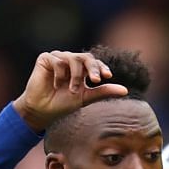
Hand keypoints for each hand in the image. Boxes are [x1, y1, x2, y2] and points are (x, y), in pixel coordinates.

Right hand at [11, 51, 126, 129]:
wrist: (43, 110)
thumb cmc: (63, 104)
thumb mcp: (86, 98)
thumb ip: (103, 91)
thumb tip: (125, 90)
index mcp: (82, 69)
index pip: (95, 63)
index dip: (101, 67)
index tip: (108, 76)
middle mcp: (71, 61)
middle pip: (86, 57)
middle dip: (93, 68)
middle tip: (95, 80)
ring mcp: (58, 58)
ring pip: (73, 59)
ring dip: (75, 76)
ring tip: (71, 90)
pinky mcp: (46, 58)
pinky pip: (58, 61)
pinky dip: (59, 74)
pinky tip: (55, 85)